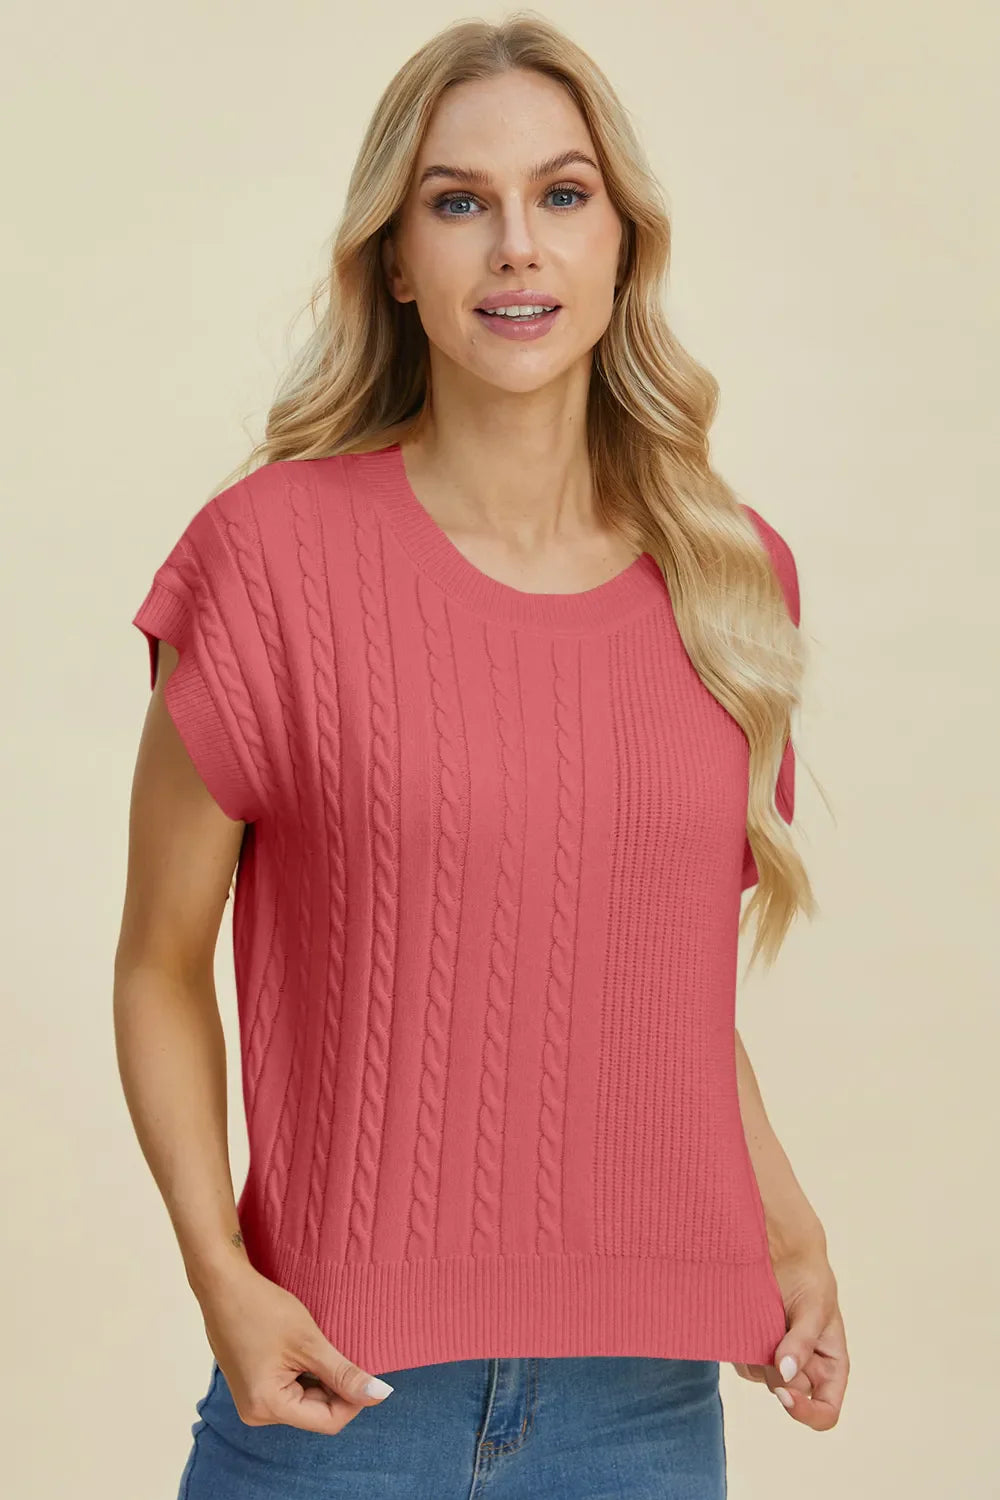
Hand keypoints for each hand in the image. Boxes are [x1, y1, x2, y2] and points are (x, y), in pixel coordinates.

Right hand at [195, 1260, 394, 1433]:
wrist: (223, 1285)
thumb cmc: (263, 1309)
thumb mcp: (309, 1342)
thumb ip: (344, 1374)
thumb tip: (380, 1395)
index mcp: (268, 1407)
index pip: (328, 1421)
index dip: (353, 1399)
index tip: (367, 1370)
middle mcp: (257, 1413)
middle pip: (315, 1413)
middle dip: (335, 1387)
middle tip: (339, 1349)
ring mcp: (252, 1401)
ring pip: (304, 1401)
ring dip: (320, 1378)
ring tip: (317, 1346)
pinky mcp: (252, 1387)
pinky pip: (289, 1390)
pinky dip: (304, 1373)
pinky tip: (303, 1350)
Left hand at [731, 1241, 848, 1429]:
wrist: (781, 1247)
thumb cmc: (808, 1276)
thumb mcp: (814, 1305)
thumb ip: (802, 1342)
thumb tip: (785, 1374)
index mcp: (829, 1366)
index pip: (825, 1411)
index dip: (807, 1412)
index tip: (785, 1396)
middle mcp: (803, 1368)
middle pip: (787, 1394)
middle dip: (775, 1374)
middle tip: (771, 1337)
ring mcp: (776, 1358)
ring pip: (761, 1378)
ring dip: (756, 1356)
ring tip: (763, 1317)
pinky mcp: (752, 1345)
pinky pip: (742, 1360)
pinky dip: (740, 1346)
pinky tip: (746, 1320)